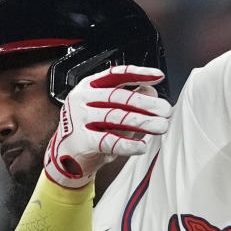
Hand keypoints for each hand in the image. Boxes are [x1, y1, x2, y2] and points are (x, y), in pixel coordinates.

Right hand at [43, 65, 171, 188]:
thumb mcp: (107, 111)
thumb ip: (127, 100)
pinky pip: (110, 141)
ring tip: (161, 126)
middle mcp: (82, 99)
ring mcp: (79, 119)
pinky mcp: (81, 140)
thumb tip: (151, 89)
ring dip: (143, 122)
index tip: (158, 76)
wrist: (65, 157)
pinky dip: (129, 144)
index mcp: (88, 86)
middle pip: (120, 97)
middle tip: (166, 110)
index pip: (116, 75)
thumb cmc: (90, 130)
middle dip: (147, 103)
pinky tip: (142, 146)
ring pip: (117, 117)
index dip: (139, 74)